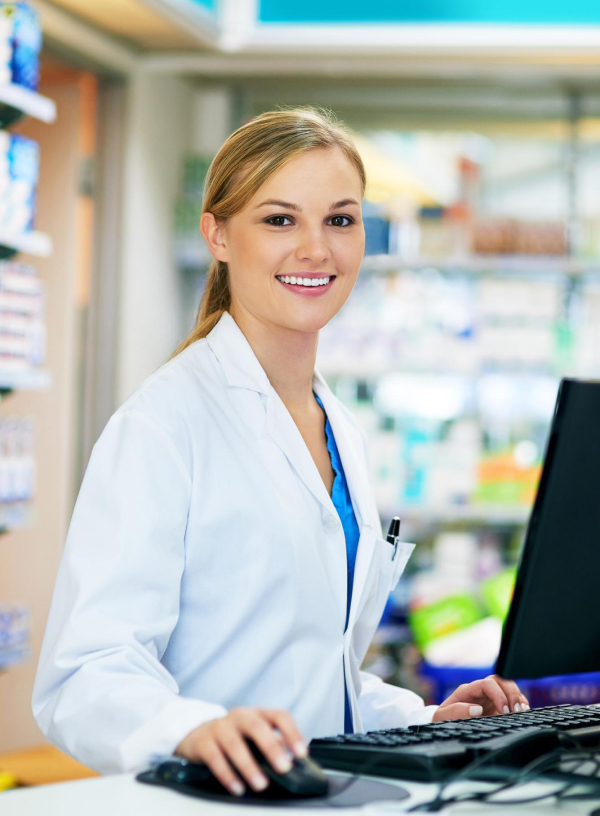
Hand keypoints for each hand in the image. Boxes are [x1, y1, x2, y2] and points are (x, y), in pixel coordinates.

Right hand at [175, 707, 307, 796]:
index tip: (301, 753)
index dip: (292, 732)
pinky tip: (237, 787)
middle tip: (283, 767)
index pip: (279, 716)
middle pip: (257, 727)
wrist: (197, 731)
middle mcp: (240, 716)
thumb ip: (272, 743)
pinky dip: (227, 775)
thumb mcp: (254, 735)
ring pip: (235, 744)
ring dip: (249, 766)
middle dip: (271, 748)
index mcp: (257, 714)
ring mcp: (220, 727)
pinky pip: (215, 758)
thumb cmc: (234, 734)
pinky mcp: (204, 742)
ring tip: (260, 784)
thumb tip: (291, 759)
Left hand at [432, 674, 529, 721]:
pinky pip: (512, 698)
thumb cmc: (443, 719)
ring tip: (522, 711)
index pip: (488, 683)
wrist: (444, 724)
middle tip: (516, 711)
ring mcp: (490, 697)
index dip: (498, 695)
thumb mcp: (442, 717)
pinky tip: (523, 712)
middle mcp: (480, 691)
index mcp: (468, 690)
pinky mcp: (497, 706)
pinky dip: (520, 703)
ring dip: (517, 697)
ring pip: (508, 687)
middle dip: (511, 693)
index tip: (503, 711)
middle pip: (501, 681)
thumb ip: (455, 711)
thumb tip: (476, 709)